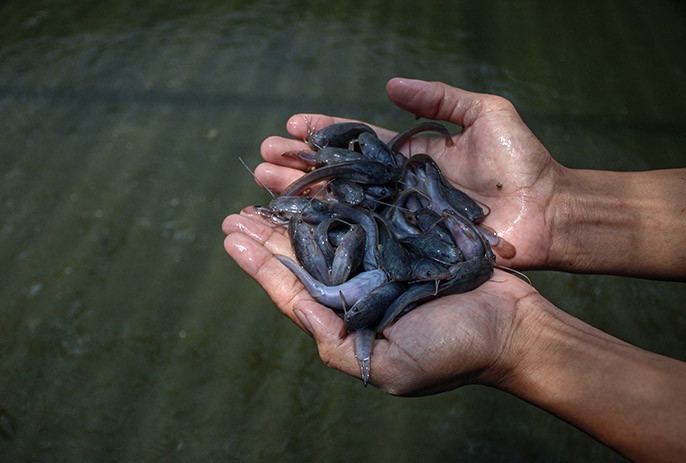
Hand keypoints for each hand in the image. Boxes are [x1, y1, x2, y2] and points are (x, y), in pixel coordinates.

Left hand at [222, 210, 538, 394]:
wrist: (513, 329)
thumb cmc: (452, 353)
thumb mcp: (389, 366)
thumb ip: (333, 341)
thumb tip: (292, 304)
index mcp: (346, 316)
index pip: (292, 287)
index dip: (259, 263)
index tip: (231, 236)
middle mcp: (357, 286)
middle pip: (302, 254)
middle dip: (267, 231)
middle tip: (235, 211)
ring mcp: (381, 258)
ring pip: (328, 227)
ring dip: (297, 206)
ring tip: (266, 183)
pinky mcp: (407, 235)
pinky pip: (367, 208)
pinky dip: (341, 192)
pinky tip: (320, 176)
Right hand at [254, 78, 565, 269]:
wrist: (549, 213)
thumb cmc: (522, 162)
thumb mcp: (485, 113)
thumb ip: (440, 99)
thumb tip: (390, 85)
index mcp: (410, 155)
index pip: (357, 143)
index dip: (324, 133)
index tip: (290, 126)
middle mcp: (398, 187)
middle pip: (338, 174)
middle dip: (299, 165)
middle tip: (261, 160)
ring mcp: (401, 217)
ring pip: (342, 205)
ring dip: (303, 195)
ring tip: (265, 186)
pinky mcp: (409, 245)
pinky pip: (364, 237)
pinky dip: (330, 232)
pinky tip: (298, 227)